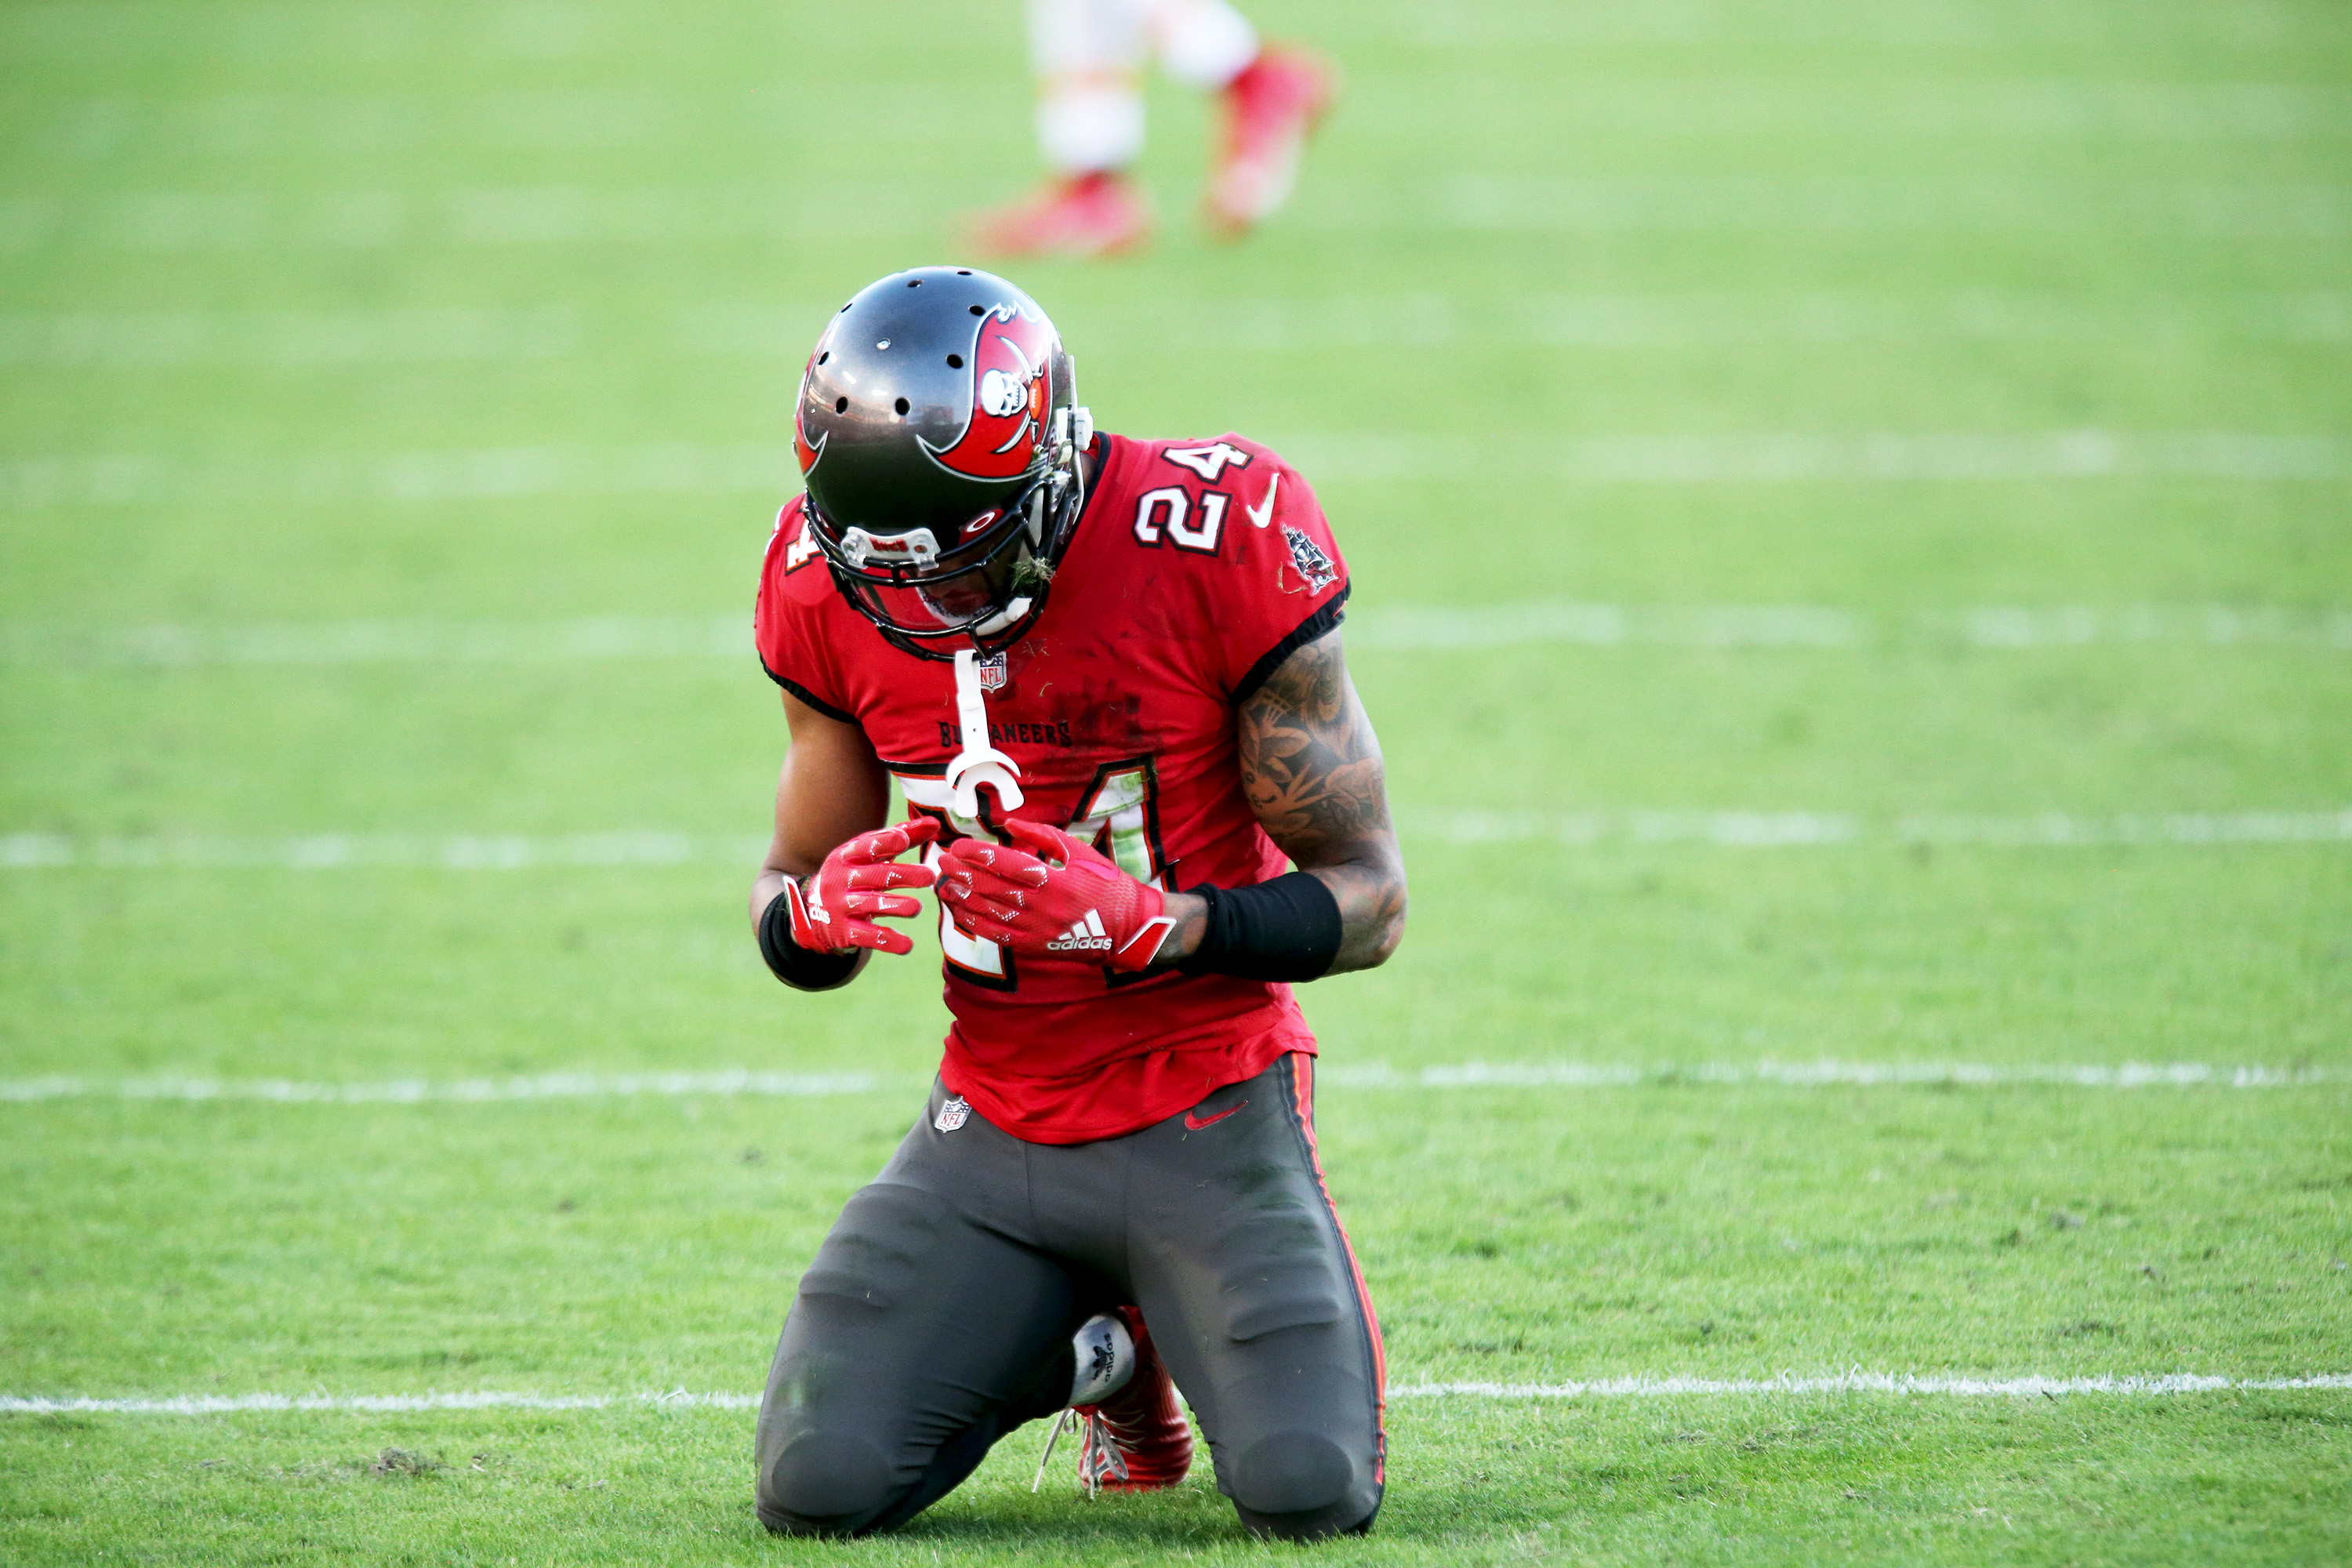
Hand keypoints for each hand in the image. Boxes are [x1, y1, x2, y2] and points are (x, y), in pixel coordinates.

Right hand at [786, 818, 940, 955]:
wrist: (812, 910)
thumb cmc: (854, 875)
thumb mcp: (869, 855)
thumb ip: (901, 837)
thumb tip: (935, 823)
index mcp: (847, 856)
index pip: (866, 846)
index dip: (885, 842)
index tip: (905, 839)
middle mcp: (842, 879)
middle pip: (875, 876)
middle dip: (903, 875)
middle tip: (929, 877)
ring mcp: (841, 906)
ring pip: (870, 905)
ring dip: (895, 907)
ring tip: (916, 908)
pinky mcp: (844, 932)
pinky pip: (868, 937)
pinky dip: (888, 941)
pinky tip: (907, 945)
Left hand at [937, 818, 1175, 971]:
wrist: (1129, 929)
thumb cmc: (1107, 884)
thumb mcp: (1080, 852)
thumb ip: (1043, 835)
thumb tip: (1008, 824)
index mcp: (1054, 879)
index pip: (1005, 864)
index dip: (977, 854)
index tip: (957, 846)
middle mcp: (1042, 906)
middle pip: (991, 888)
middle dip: (961, 874)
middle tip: (941, 862)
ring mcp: (1036, 930)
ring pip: (989, 913)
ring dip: (962, 899)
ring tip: (942, 886)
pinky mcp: (1034, 947)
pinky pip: (997, 936)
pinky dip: (975, 924)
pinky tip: (959, 913)